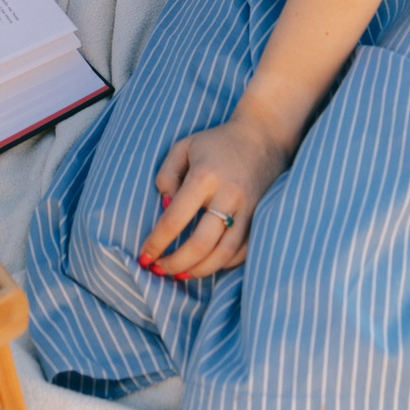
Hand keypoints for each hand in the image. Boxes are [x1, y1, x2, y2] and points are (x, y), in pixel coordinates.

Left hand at [141, 111, 293, 280]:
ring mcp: (249, 210)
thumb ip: (167, 175)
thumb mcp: (184, 147)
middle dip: (176, 263)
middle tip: (160, 269)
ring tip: (180, 273)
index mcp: (204, 176)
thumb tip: (165, 206)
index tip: (144, 255)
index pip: (175, 219)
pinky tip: (206, 264)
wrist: (264, 136)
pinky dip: (222, 264)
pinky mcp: (261, 218)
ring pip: (223, 254)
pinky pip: (242, 252)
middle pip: (200, 244)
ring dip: (199, 271)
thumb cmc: (217, 142)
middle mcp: (228, 195)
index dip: (157, 242)